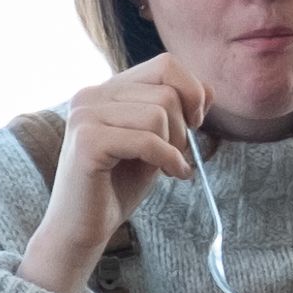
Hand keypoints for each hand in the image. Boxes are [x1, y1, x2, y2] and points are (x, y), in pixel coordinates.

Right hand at [22, 57, 211, 292]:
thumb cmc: (118, 186)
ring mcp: (85, 115)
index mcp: (106, 89)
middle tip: (175, 156)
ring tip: (167, 167)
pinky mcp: (87, 141)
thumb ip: (176, 113)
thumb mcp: (156, 142)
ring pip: (158, 114)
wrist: (82, 228)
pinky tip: (171, 175)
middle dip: (182, 128)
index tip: (194, 123)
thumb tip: (209, 89)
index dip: (191, 91)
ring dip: (174, 146)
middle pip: (166, 91)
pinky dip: (168, 159)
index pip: (165, 64)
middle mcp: (91, 94)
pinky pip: (147, 139)